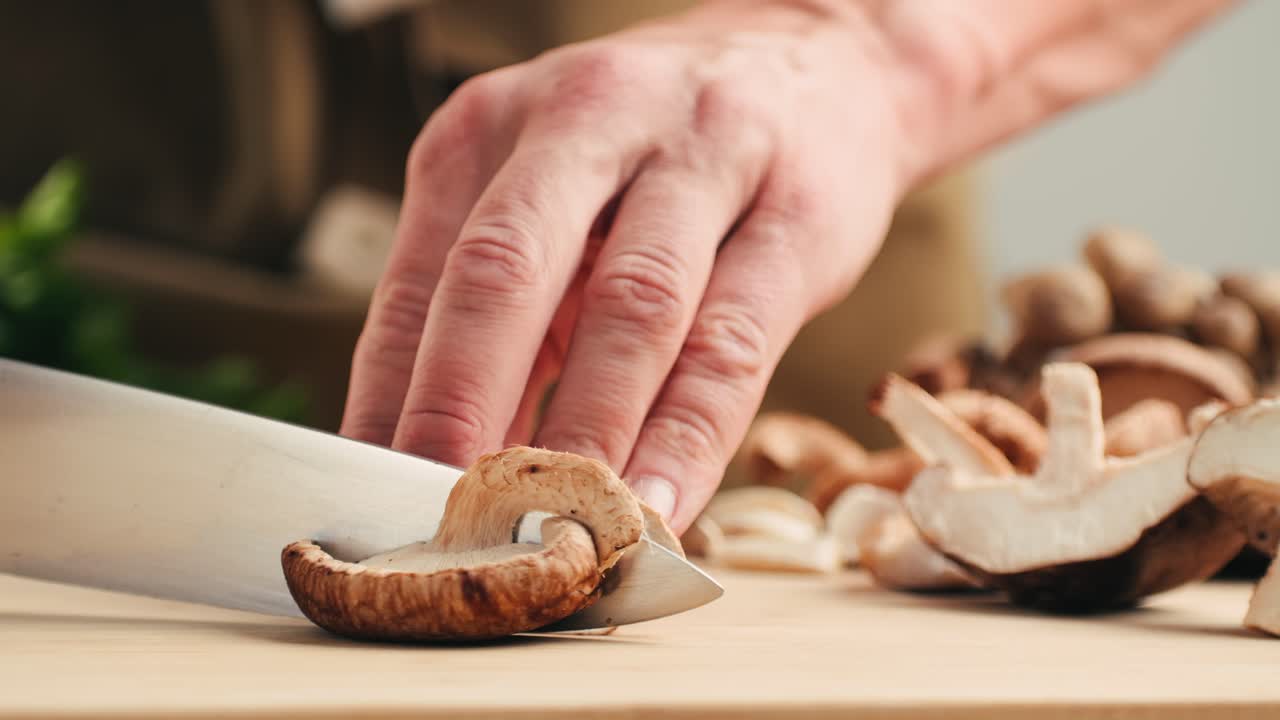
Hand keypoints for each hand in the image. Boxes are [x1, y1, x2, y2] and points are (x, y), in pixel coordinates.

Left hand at [341, 0, 939, 533]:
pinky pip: (735, 339)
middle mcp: (588, 118)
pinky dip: (691, 435)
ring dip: (589, 433)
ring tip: (560, 531)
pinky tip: (661, 502)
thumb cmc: (658, 153)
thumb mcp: (553, 196)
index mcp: (495, 126)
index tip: (374, 495)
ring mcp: (700, 153)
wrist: (819, 66)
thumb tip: (430, 450)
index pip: (419, 277)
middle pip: (506, 272)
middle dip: (462, 406)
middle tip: (445, 516)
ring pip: (632, 307)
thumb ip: (500, 309)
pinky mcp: (796, 209)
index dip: (390, 396)